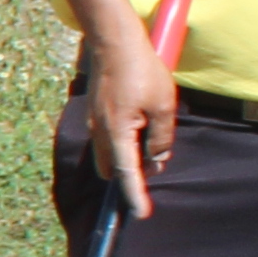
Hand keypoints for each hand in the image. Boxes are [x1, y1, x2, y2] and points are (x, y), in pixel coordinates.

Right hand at [79, 27, 179, 218]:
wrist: (114, 42)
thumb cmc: (141, 72)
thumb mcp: (162, 106)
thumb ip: (161, 138)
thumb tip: (157, 160)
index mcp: (117, 134)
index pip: (126, 173)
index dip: (135, 194)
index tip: (141, 213)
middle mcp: (100, 133)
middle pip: (111, 169)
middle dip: (128, 175)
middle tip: (154, 164)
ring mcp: (95, 122)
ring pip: (108, 153)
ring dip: (127, 157)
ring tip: (151, 142)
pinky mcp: (96, 112)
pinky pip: (107, 138)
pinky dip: (122, 142)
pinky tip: (139, 125)